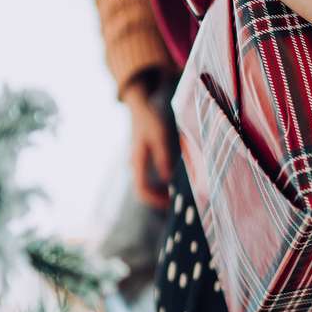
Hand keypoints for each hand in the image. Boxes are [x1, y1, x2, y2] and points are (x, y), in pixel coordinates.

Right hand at [122, 79, 175, 208]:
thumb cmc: (150, 120)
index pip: (141, 189)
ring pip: (146, 184)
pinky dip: (159, 183)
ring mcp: (138, 163)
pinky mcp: (142, 159)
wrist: (140, 107)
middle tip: (175, 201)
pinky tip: (172, 181)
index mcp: (137, 160)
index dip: (154, 200)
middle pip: (143, 189)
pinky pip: (148, 177)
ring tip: (176, 192)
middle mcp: (135, 164)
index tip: (169, 204)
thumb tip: (167, 180)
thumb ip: (163, 157)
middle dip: (158, 198)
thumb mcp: (159, 136)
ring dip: (159, 191)